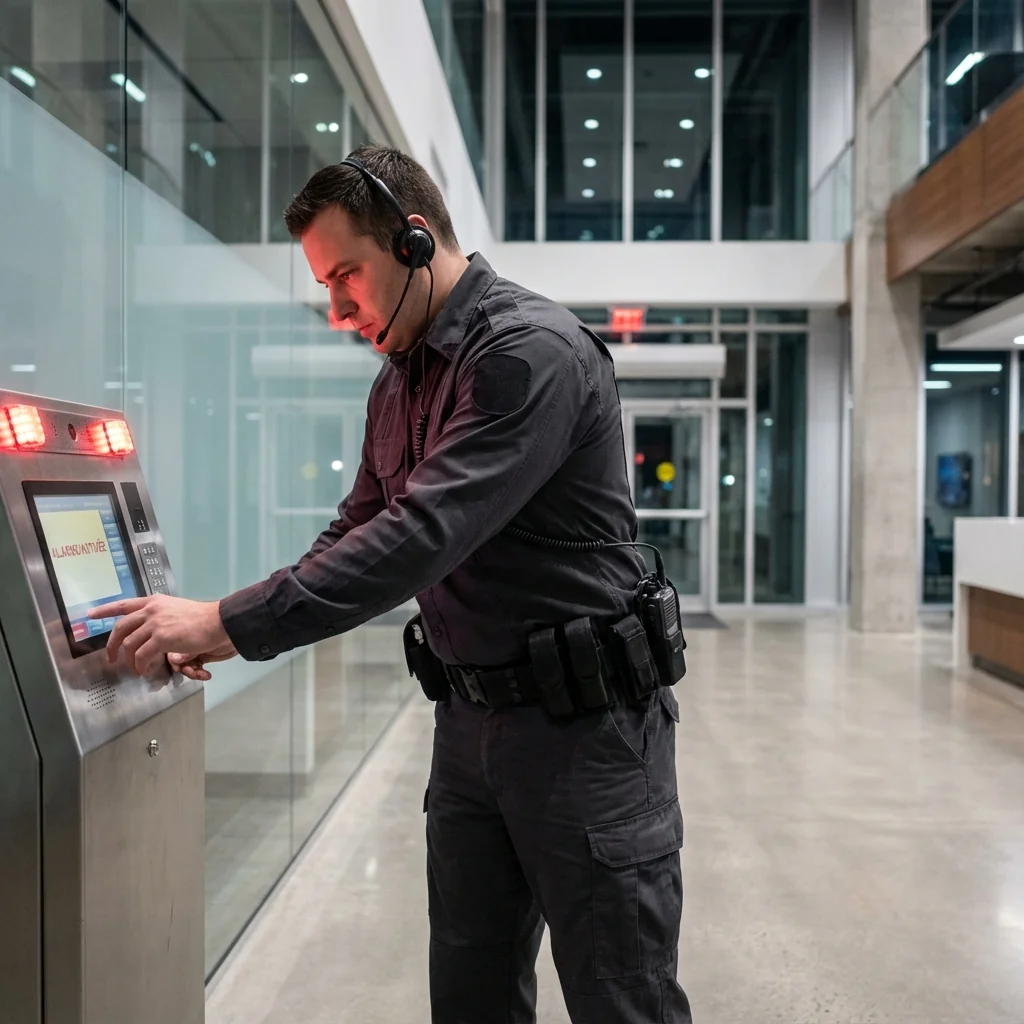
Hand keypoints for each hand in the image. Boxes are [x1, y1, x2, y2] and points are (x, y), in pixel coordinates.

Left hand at [88, 595, 231, 678]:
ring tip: (135, 669)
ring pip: (128, 644)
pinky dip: (140, 665)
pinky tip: (144, 670)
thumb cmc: (201, 618)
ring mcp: (154, 623)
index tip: (90, 615)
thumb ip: (160, 617)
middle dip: (112, 645)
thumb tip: (151, 633)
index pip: (123, 604)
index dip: (105, 610)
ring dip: (129, 660)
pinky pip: (141, 655)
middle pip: (121, 628)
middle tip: (112, 657)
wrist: (217, 621)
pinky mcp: (161, 638)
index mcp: (154, 602)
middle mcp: (151, 610)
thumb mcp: (176, 609)